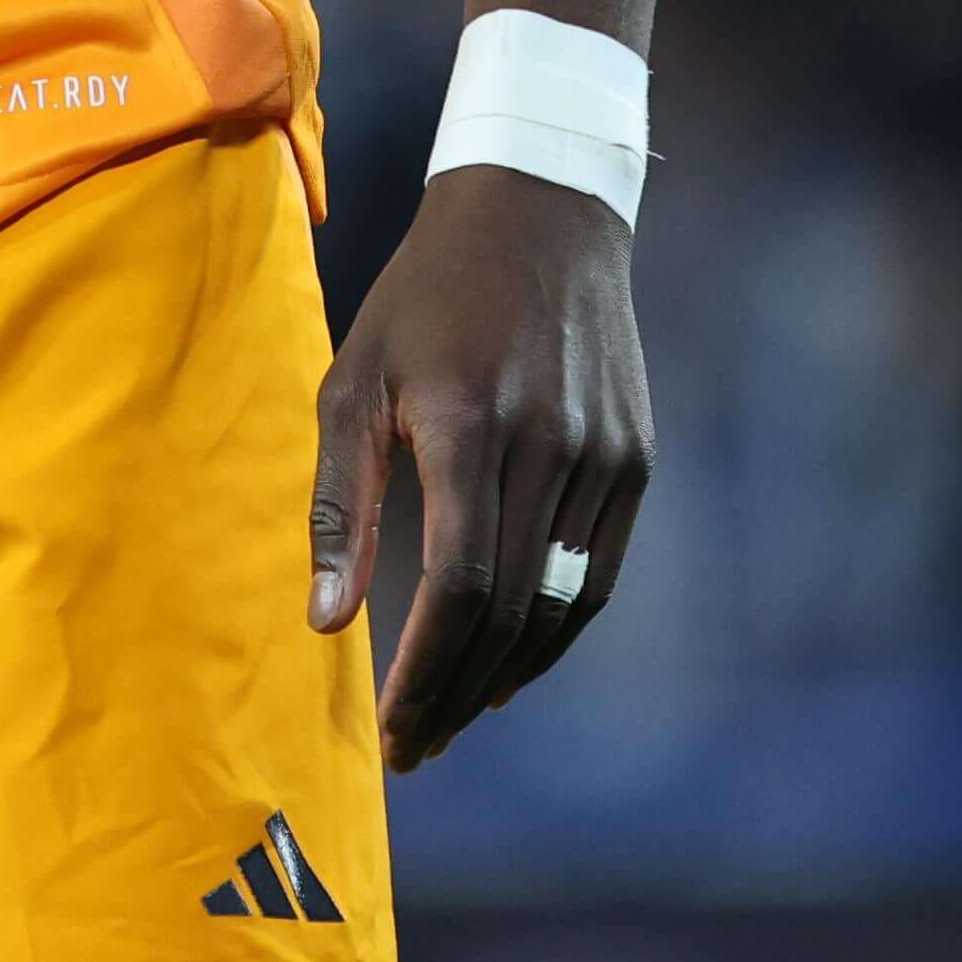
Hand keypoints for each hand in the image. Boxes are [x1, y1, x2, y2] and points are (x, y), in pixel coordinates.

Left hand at [312, 164, 650, 771]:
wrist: (540, 214)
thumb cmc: (424, 299)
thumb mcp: (354, 380)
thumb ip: (339, 503)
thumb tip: (327, 621)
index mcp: (466, 424)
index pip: (458, 586)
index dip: (423, 672)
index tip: (389, 729)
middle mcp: (547, 444)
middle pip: (509, 613)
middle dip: (455, 695)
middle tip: (412, 747)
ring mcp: (603, 456)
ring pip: (560, 608)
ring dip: (504, 679)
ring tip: (449, 719)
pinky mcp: (634, 460)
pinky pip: (596, 577)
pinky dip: (552, 635)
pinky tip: (506, 666)